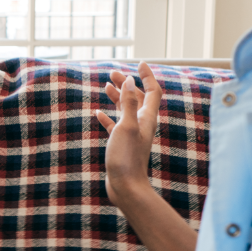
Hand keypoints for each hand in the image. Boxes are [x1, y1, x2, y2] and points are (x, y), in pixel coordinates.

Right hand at [95, 62, 161, 206]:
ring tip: (106, 86)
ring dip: (117, 97)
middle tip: (112, 72)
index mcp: (146, 118)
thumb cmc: (127, 157)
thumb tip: (130, 80)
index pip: (152, 91)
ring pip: (126, 110)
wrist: (126, 186)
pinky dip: (108, 117)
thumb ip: (129, 103)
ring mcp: (131, 134)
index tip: (139, 63)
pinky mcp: (121, 144)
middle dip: (127, 84)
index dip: (147, 76)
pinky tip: (99, 113)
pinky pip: (115, 126)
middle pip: (138, 98)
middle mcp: (141, 124)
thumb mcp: (126, 126)